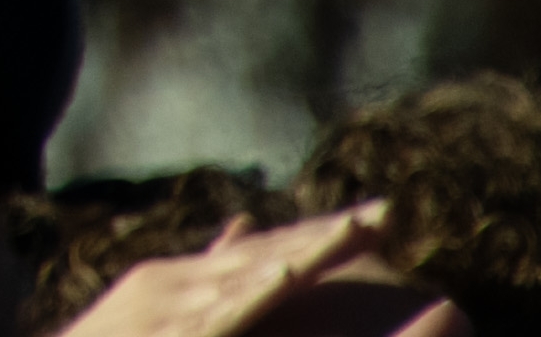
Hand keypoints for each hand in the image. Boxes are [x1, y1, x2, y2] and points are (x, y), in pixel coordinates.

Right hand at [51, 207, 458, 336]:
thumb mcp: (157, 318)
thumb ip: (204, 280)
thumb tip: (243, 233)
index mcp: (178, 279)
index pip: (262, 249)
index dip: (317, 234)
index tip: (376, 219)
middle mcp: (170, 281)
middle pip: (263, 252)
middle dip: (324, 235)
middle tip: (384, 215)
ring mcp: (162, 303)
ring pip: (246, 274)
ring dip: (298, 253)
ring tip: (347, 235)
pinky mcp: (161, 328)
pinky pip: (213, 311)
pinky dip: (249, 288)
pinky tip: (283, 275)